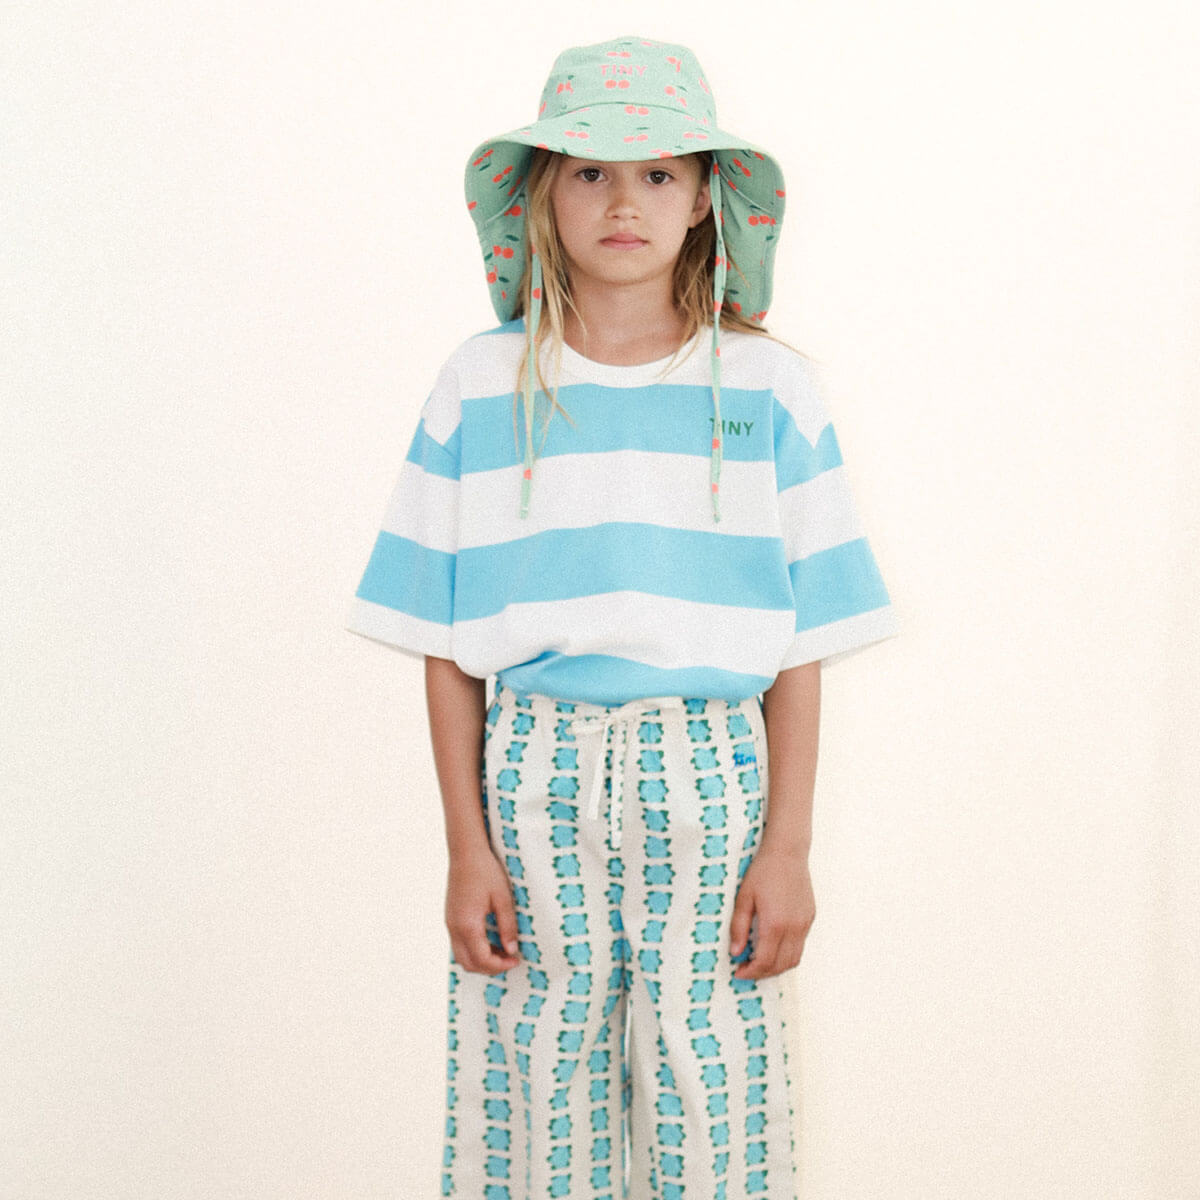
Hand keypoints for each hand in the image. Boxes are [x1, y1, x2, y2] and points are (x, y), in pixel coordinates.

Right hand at [445, 844, 520, 974]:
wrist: (466, 852)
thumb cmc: (486, 872)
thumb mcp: (503, 899)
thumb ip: (507, 926)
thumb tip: (512, 949)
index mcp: (468, 925)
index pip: (482, 960)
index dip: (500, 965)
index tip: (516, 960)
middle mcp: (454, 928)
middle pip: (468, 964)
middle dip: (489, 968)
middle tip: (509, 959)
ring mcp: (449, 923)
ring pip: (461, 956)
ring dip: (480, 960)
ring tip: (501, 950)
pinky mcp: (450, 918)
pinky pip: (459, 944)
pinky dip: (473, 950)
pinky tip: (489, 940)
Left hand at [729, 842, 814, 979]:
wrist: (787, 852)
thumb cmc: (762, 871)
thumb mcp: (743, 897)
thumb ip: (739, 927)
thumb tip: (735, 952)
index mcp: (775, 924)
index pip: (764, 962)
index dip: (750, 972)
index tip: (737, 972)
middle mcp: (794, 928)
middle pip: (780, 965)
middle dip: (762, 973)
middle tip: (746, 969)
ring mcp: (804, 924)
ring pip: (794, 959)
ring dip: (776, 967)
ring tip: (759, 961)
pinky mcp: (810, 918)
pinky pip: (800, 945)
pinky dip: (786, 954)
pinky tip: (772, 946)